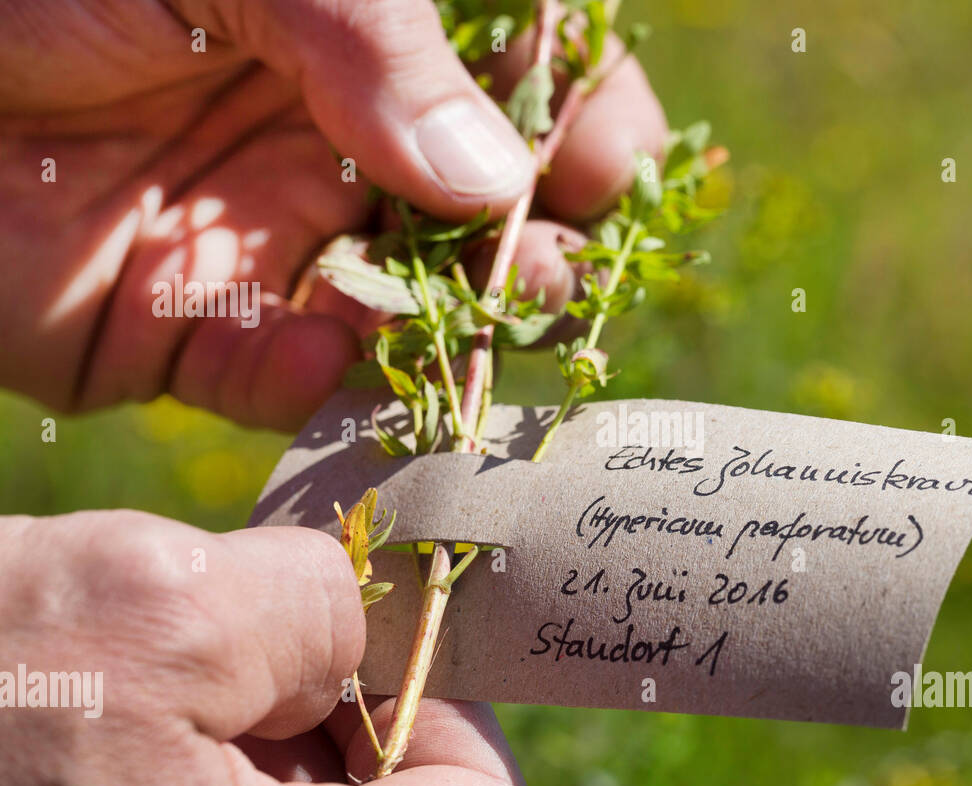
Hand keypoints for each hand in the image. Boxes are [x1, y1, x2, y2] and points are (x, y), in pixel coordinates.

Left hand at [0, 0, 665, 428]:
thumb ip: (376, 50)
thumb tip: (497, 181)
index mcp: (364, 49)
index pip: (521, 93)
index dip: (585, 132)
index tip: (615, 176)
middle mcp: (336, 150)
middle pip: (487, 226)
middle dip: (537, 258)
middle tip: (548, 279)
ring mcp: (273, 246)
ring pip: (409, 320)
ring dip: (456, 340)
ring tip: (482, 335)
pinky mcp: (195, 333)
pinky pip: (291, 384)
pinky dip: (327, 390)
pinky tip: (335, 363)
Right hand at [0, 510, 540, 785]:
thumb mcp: (152, 608)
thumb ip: (318, 607)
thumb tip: (379, 617)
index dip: (447, 713)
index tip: (379, 642)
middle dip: (336, 721)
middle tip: (246, 642)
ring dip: (253, 734)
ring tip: (154, 675)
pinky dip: (190, 758)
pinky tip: (114, 711)